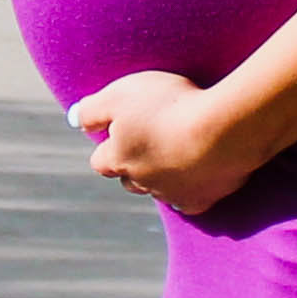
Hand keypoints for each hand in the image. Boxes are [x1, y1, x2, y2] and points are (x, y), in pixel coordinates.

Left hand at [69, 70, 263, 215]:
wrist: (222, 131)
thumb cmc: (169, 106)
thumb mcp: (121, 94)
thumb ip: (92, 109)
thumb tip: (74, 120)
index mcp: (118, 159)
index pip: (100, 160)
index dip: (108, 146)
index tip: (120, 130)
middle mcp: (141, 182)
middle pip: (128, 179)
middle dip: (133, 165)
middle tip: (149, 141)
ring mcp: (171, 194)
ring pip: (158, 191)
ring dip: (161, 176)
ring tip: (175, 154)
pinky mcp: (201, 200)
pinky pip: (188, 202)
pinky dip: (189, 191)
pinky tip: (197, 176)